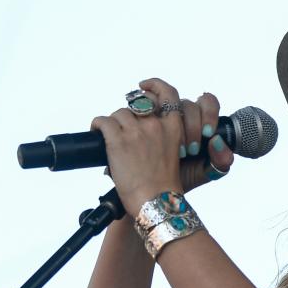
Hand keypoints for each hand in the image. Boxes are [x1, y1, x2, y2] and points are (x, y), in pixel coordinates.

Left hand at [90, 79, 234, 216]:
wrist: (156, 203)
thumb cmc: (169, 186)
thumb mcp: (190, 160)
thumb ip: (185, 142)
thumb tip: (188, 136)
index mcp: (174, 128)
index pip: (168, 94)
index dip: (156, 85)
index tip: (145, 85)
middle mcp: (156, 125)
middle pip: (140, 100)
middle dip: (131, 106)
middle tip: (126, 116)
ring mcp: (137, 132)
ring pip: (120, 112)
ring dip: (115, 124)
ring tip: (114, 139)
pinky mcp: (118, 141)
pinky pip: (103, 121)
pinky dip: (98, 126)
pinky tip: (98, 134)